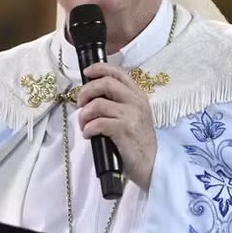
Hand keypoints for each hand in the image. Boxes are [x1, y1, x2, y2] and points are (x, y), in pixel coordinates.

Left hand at [77, 62, 156, 190]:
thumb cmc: (138, 141)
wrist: (151, 164)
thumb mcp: (134, 116)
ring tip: (84, 124)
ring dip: (84, 114)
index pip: (118, 73)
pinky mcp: (124, 130)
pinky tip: (88, 135)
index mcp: (138, 95)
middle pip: (105, 83)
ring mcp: (131, 115)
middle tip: (80, 104)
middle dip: (86, 91)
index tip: (87, 72)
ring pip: (98, 104)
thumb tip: (92, 95)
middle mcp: (136, 101)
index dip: (100, 69)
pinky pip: (98, 123)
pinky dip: (88, 128)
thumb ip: (119, 102)